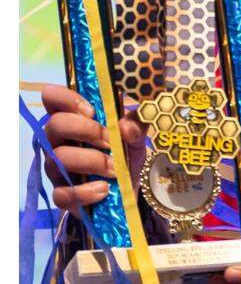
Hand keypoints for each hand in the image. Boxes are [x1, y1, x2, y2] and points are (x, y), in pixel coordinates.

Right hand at [41, 84, 146, 211]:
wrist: (127, 187)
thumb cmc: (124, 151)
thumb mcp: (137, 133)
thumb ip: (136, 122)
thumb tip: (125, 127)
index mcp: (73, 118)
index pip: (53, 97)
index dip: (67, 98)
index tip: (92, 110)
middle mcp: (58, 141)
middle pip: (54, 124)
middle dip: (85, 130)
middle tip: (110, 141)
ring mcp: (56, 168)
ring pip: (59, 158)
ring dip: (92, 161)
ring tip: (115, 169)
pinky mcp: (61, 194)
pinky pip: (62, 193)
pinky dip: (85, 192)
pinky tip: (104, 189)